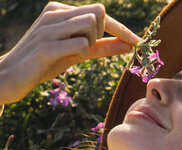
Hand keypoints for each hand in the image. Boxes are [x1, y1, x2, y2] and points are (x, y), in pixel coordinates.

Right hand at [0, 2, 139, 104]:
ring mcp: (48, 28)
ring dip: (91, 43)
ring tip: (74, 54)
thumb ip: (102, 47)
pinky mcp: (45, 46)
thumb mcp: (77, 53)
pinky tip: (66, 60)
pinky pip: (80, 45)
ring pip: (90, 25)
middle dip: (102, 35)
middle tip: (86, 49)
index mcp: (60, 11)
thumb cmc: (46, 63)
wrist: (10, 76)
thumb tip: (129, 45)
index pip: (99, 11)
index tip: (137, 42)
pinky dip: (82, 54)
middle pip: (98, 14)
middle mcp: (54, 13)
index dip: (121, 27)